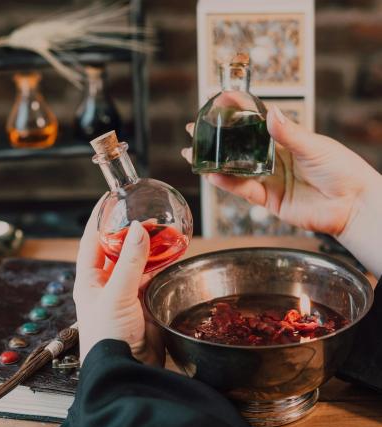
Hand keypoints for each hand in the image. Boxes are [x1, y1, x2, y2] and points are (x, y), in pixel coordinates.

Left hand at [73, 199, 164, 364]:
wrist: (127, 370)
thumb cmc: (108, 336)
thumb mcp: (116, 295)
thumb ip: (130, 262)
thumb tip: (137, 229)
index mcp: (89, 279)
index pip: (91, 240)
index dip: (99, 219)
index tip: (110, 200)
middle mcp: (105, 282)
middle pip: (117, 248)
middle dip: (130, 231)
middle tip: (146, 214)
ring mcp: (125, 291)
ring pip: (137, 261)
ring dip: (149, 247)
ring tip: (163, 230)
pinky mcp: (143, 300)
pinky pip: (152, 275)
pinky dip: (161, 264)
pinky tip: (171, 253)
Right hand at [182, 106, 381, 276]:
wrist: (353, 205)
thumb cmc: (342, 171)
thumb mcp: (315, 147)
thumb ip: (289, 134)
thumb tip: (271, 114)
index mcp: (286, 142)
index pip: (255, 125)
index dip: (237, 114)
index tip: (218, 103)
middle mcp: (274, 160)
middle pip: (239, 148)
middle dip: (217, 140)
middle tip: (195, 130)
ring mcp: (270, 180)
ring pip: (236, 170)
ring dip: (214, 163)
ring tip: (193, 153)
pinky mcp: (269, 199)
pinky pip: (243, 189)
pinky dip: (227, 183)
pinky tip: (213, 174)